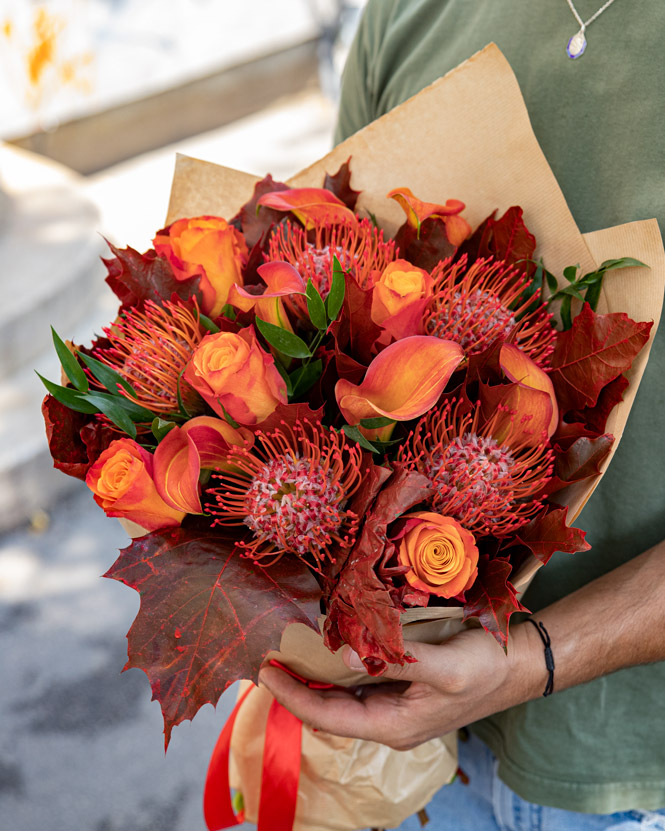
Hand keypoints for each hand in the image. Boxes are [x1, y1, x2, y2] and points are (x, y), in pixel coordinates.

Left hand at [259, 624, 541, 749]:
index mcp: (395, 725)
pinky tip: (325, 652)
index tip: (265, 673)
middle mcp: (390, 722)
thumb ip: (394, 659)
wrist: (519, 665)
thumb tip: (343, 651)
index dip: (293, 696)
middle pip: (330, 711)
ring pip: (343, 698)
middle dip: (296, 689)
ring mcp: (396, 708)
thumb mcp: (442, 665)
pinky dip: (338, 670)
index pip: (328, 716)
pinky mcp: (403, 691)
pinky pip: (360, 685)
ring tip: (285, 656)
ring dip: (314, 679)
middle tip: (265, 661)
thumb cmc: (485, 666)